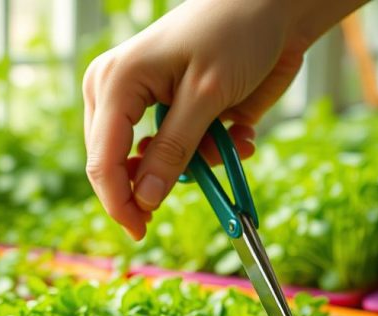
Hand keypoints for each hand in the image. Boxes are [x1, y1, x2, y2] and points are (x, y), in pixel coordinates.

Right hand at [82, 0, 365, 239]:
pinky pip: (180, 154)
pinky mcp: (174, 113)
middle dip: (160, 181)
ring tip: (226, 144)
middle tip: (199, 181)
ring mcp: (145, 106)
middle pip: (119, 166)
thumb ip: (174, 150)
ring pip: (153, 165)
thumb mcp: (207, 95)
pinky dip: (210, 154)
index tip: (140, 232)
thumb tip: (144, 201)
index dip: (118, 202)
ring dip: (193, 166)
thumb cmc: (236, 34)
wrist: (275, 9)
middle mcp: (119, 96)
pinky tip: (238, 134)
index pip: (102, 160)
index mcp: (115, 84)